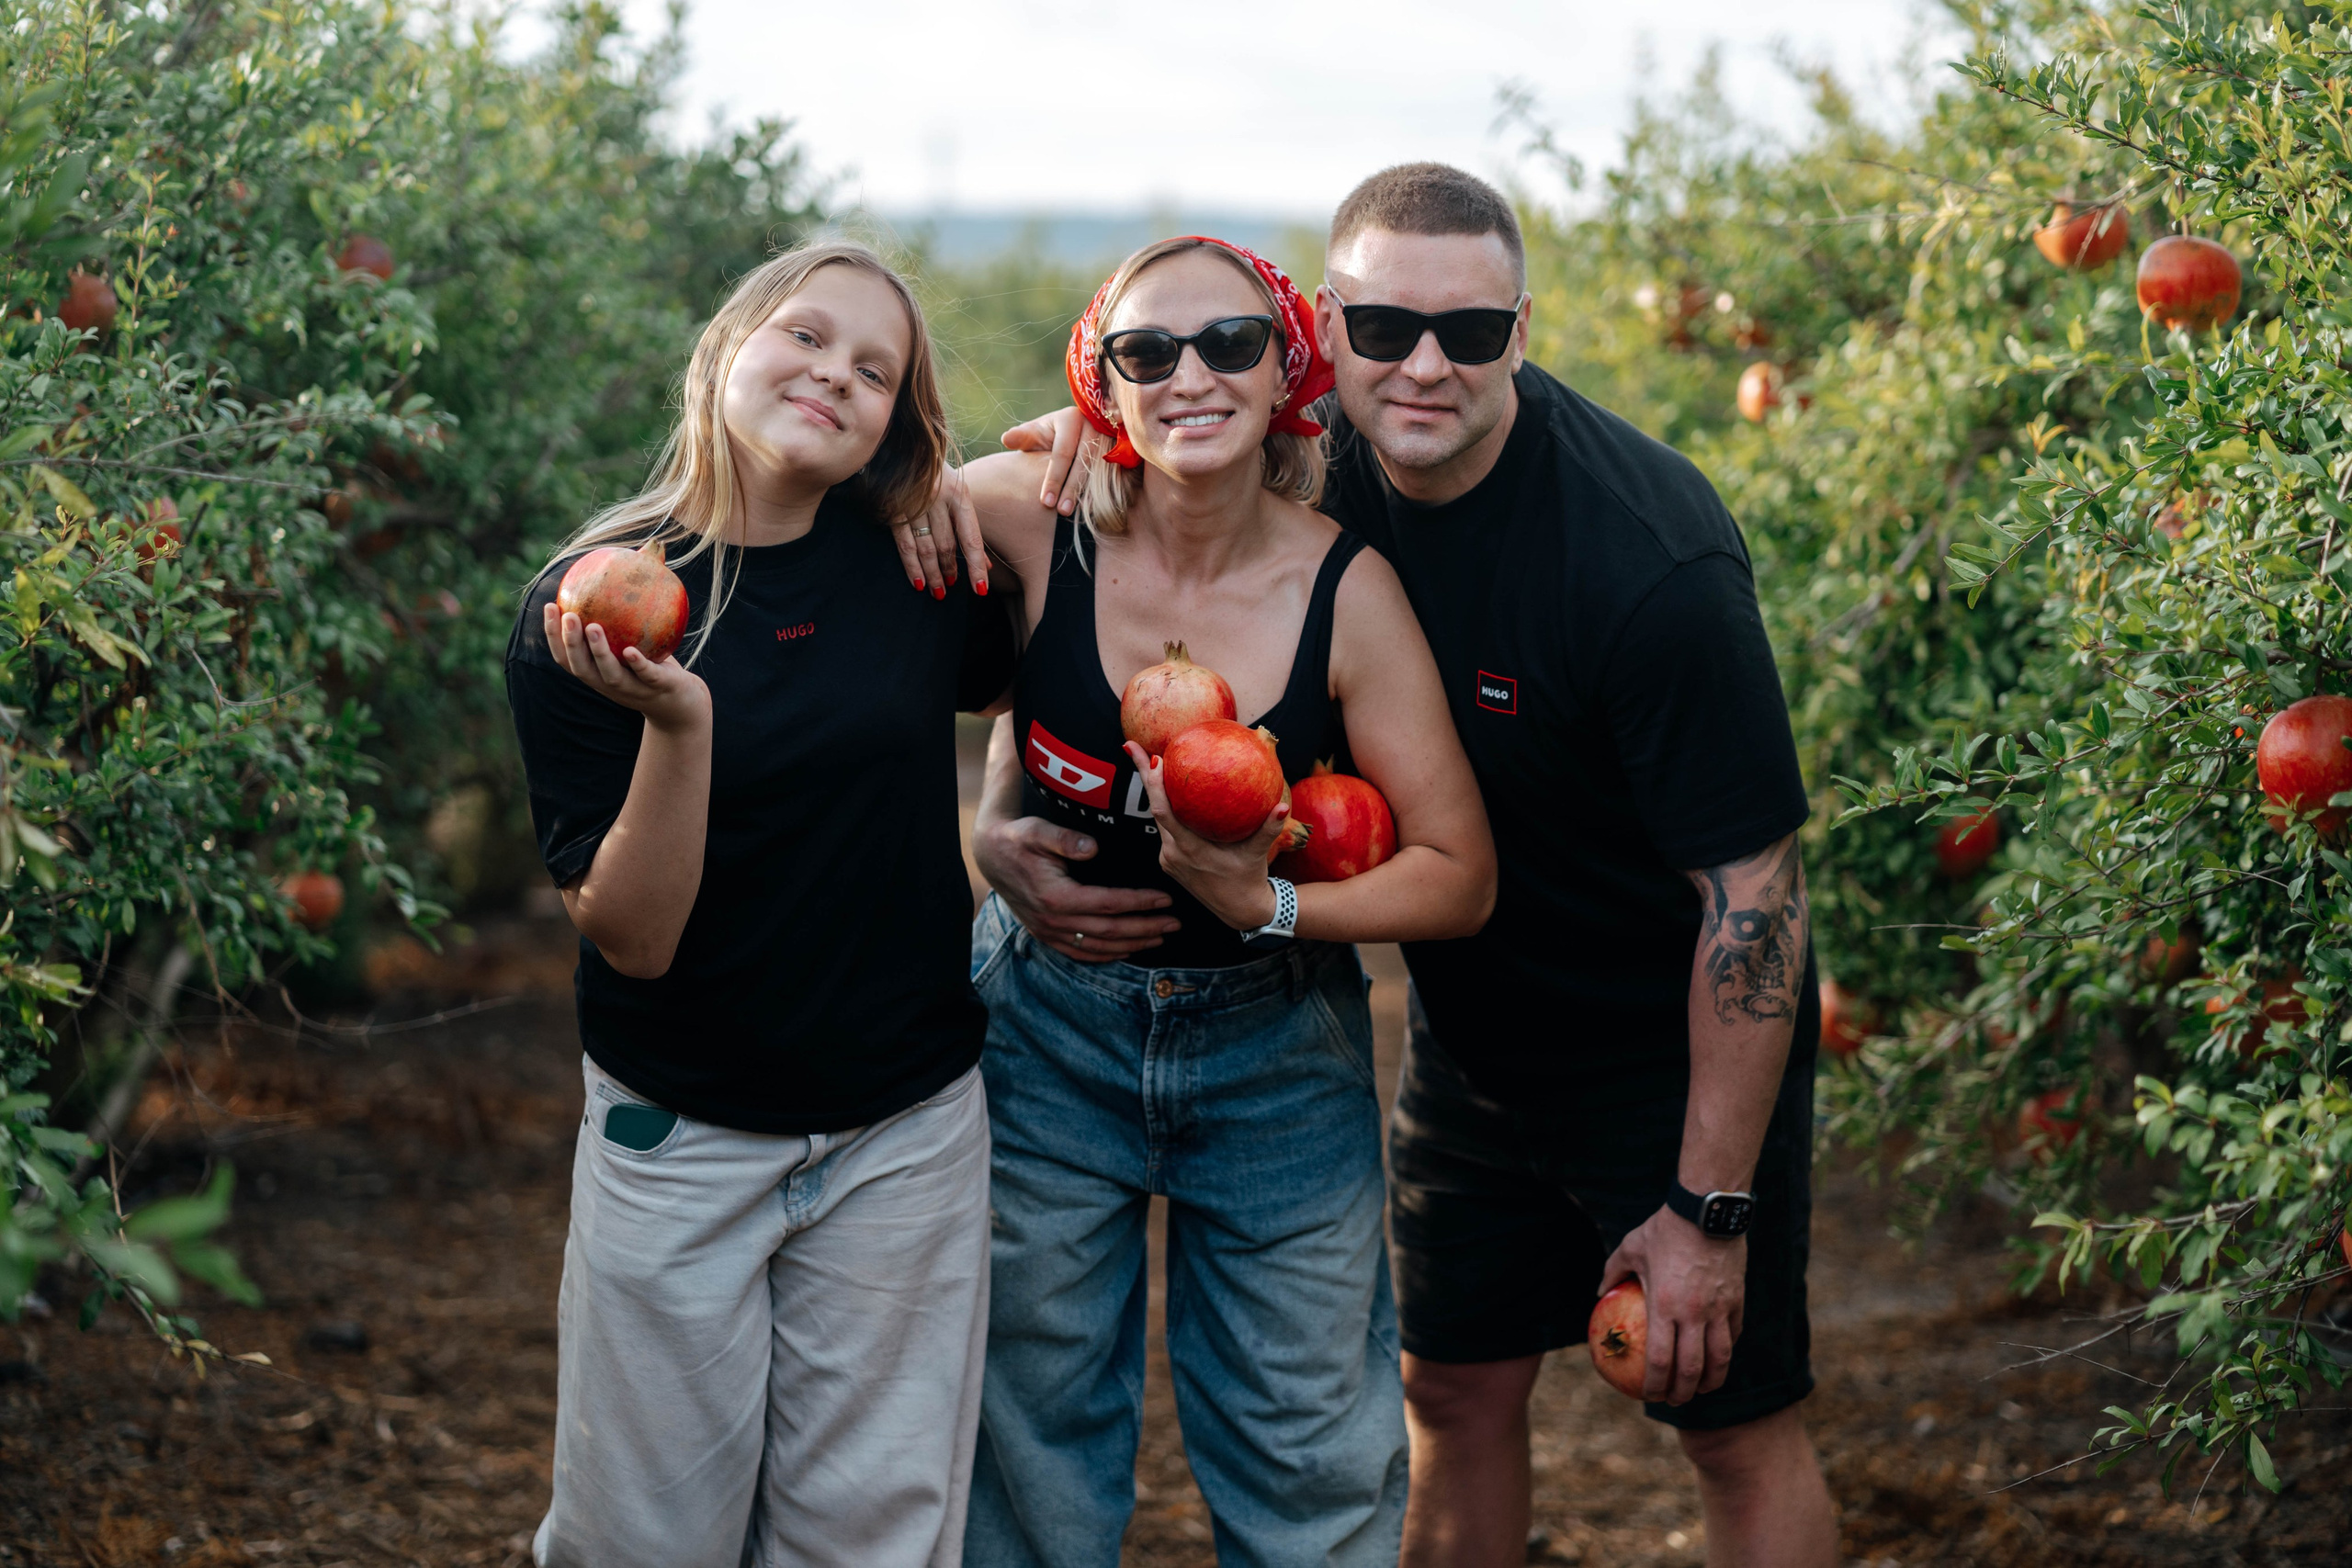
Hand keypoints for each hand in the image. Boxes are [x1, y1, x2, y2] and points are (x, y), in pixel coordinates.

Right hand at [542, 604, 709, 734]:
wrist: (681, 701)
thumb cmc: (653, 663)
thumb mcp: (636, 639)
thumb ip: (631, 606)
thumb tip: (644, 551)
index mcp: (596, 672)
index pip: (566, 656)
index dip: (553, 634)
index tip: (550, 605)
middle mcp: (607, 684)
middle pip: (581, 667)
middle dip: (569, 642)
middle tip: (568, 615)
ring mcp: (631, 689)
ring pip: (609, 675)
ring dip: (598, 652)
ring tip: (593, 627)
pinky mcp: (656, 689)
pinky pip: (644, 677)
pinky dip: (636, 665)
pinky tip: (630, 650)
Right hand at [889, 464, 990, 596]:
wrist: (900, 443)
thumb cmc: (934, 473)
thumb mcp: (956, 492)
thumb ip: (969, 526)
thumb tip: (987, 565)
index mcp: (959, 493)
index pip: (971, 538)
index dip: (976, 566)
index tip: (981, 590)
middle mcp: (938, 498)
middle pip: (947, 545)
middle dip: (950, 570)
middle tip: (950, 589)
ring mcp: (915, 503)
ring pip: (926, 548)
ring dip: (933, 573)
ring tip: (937, 591)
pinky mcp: (894, 508)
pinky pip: (905, 544)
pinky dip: (912, 566)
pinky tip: (917, 582)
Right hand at [975, 813, 1179, 962]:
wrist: (990, 855)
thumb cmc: (1018, 838)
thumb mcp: (1037, 830)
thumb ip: (1065, 839)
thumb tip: (1092, 848)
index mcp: (1056, 896)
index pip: (1108, 904)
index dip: (1139, 902)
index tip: (1165, 898)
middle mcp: (1053, 921)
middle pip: (1110, 931)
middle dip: (1146, 928)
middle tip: (1175, 923)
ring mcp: (1049, 932)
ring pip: (1099, 947)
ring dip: (1133, 944)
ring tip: (1161, 937)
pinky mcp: (1046, 935)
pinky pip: (1081, 953)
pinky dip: (1107, 955)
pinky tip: (1127, 950)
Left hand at [1000, 407, 1104, 516]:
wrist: (1075, 430)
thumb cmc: (1049, 434)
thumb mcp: (1035, 432)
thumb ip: (1022, 436)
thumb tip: (1006, 439)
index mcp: (1071, 418)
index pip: (1063, 453)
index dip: (1054, 479)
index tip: (1045, 502)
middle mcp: (1094, 424)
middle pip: (1084, 462)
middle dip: (1072, 489)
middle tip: (1061, 512)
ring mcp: (1111, 437)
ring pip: (1101, 469)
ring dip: (1087, 492)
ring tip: (1074, 513)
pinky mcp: (1121, 449)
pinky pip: (1114, 472)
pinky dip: (1102, 490)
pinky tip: (1092, 507)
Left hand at [1123, 742, 1289, 929]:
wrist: (1240, 911)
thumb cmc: (1249, 879)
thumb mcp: (1258, 853)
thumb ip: (1269, 829)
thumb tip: (1283, 806)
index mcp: (1189, 850)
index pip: (1164, 812)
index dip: (1155, 786)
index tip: (1152, 759)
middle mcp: (1172, 853)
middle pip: (1154, 808)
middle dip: (1143, 776)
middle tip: (1131, 745)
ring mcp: (1168, 858)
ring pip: (1158, 818)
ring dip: (1153, 790)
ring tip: (1147, 759)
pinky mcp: (1169, 861)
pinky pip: (1165, 829)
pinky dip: (1165, 809)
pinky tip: (1169, 790)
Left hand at [1598, 1206, 1746, 1405]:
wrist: (1706, 1211)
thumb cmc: (1664, 1230)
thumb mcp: (1630, 1248)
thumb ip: (1612, 1272)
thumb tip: (1598, 1292)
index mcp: (1664, 1306)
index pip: (1659, 1360)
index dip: (1655, 1385)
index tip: (1649, 1396)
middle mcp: (1693, 1314)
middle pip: (1691, 1369)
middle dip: (1683, 1393)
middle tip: (1675, 1400)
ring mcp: (1718, 1309)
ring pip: (1720, 1359)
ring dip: (1711, 1381)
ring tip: (1703, 1390)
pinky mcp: (1737, 1300)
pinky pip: (1734, 1334)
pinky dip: (1726, 1351)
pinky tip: (1719, 1358)